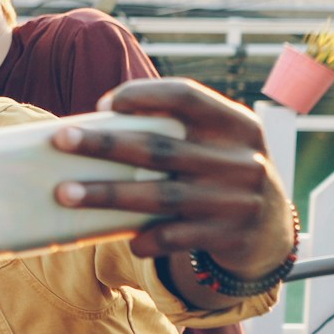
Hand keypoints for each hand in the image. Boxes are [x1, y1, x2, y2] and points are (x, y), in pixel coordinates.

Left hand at [52, 78, 294, 275]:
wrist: (271, 228)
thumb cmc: (219, 173)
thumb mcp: (215, 145)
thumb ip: (174, 134)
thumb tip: (92, 134)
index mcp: (237, 124)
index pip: (187, 96)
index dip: (144, 94)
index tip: (104, 103)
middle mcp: (241, 159)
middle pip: (160, 148)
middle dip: (105, 144)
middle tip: (61, 140)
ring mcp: (238, 200)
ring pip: (161, 195)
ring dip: (108, 194)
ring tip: (65, 193)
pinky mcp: (231, 236)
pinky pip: (177, 237)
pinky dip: (147, 238)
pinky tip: (127, 239)